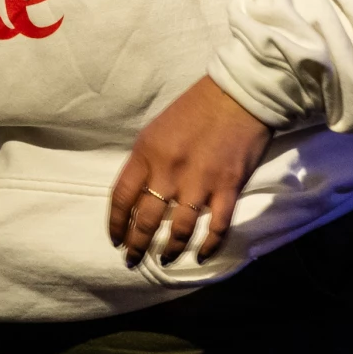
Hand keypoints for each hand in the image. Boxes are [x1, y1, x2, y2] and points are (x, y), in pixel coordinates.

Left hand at [109, 76, 270, 265]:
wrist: (237, 94)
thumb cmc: (195, 108)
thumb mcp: (157, 130)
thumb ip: (146, 162)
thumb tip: (139, 195)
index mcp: (147, 153)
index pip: (122, 197)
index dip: (116, 224)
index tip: (115, 239)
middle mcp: (169, 171)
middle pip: (147, 220)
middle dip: (137, 245)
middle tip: (133, 259)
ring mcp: (199, 181)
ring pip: (179, 230)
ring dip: (170, 250)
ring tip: (165, 259)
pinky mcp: (228, 187)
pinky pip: (216, 228)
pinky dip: (208, 246)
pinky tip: (200, 255)